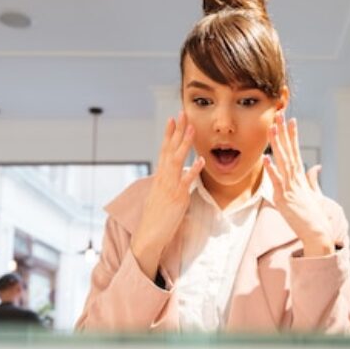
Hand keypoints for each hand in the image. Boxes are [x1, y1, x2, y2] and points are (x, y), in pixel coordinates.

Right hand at [130, 113, 203, 279]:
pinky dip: (193, 171)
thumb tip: (178, 175)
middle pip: (170, 150)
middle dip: (177, 131)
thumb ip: (169, 184)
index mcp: (160, 177)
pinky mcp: (177, 198)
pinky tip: (201, 161)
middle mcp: (163, 179)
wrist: (148, 235)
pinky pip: (186, 182)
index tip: (173, 119)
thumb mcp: (161, 196)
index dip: (169, 134)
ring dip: (184, 144)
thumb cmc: (156, 218)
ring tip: (191, 129)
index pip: (164, 150)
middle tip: (182, 113)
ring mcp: (170, 188)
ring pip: (177, 161)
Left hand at [264, 113, 334, 255]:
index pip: (296, 152)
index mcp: (301, 178)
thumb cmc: (315, 216)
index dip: (292, 136)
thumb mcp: (314, 195)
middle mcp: (296, 180)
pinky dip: (271, 170)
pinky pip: (276, 181)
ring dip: (278, 144)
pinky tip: (266, 158)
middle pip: (289, 151)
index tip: (291, 121)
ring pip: (283, 161)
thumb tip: (316, 168)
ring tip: (273, 128)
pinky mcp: (284, 199)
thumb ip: (312, 180)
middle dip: (284, 133)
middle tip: (279, 115)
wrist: (317, 232)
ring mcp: (290, 188)